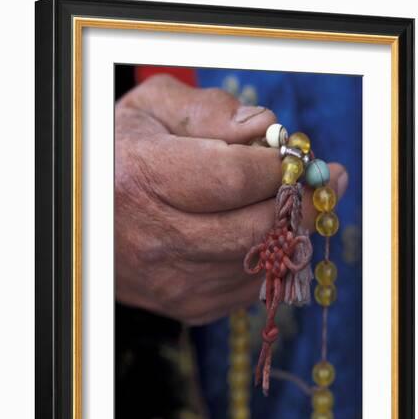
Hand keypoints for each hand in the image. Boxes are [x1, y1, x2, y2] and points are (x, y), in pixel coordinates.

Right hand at [115, 74, 347, 324]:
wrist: (92, 219)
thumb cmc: (125, 156)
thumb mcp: (153, 111)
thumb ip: (209, 110)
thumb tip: (266, 130)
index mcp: (141, 179)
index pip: (231, 179)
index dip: (277, 169)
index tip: (299, 158)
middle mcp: (156, 240)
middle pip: (254, 230)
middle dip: (302, 204)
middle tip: (325, 182)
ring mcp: (173, 282)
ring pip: (261, 263)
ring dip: (292, 232)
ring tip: (298, 204)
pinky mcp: (189, 307)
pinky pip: (252, 286)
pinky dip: (271, 258)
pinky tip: (265, 234)